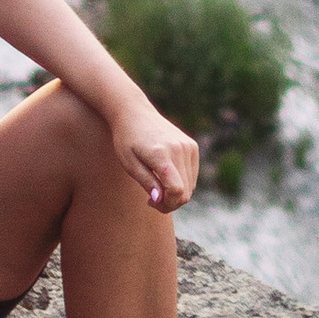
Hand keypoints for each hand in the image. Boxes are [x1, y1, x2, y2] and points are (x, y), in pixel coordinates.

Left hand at [108, 93, 198, 211]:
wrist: (134, 112)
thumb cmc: (126, 139)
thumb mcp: (129, 163)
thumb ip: (146, 181)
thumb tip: (159, 200)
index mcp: (162, 154)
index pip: (176, 190)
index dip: (166, 205)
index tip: (151, 203)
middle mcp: (180, 149)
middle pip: (185, 192)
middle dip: (170, 202)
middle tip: (152, 200)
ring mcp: (188, 146)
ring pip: (191, 186)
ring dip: (176, 194)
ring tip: (157, 188)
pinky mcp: (192, 146)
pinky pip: (192, 175)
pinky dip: (182, 183)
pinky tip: (165, 178)